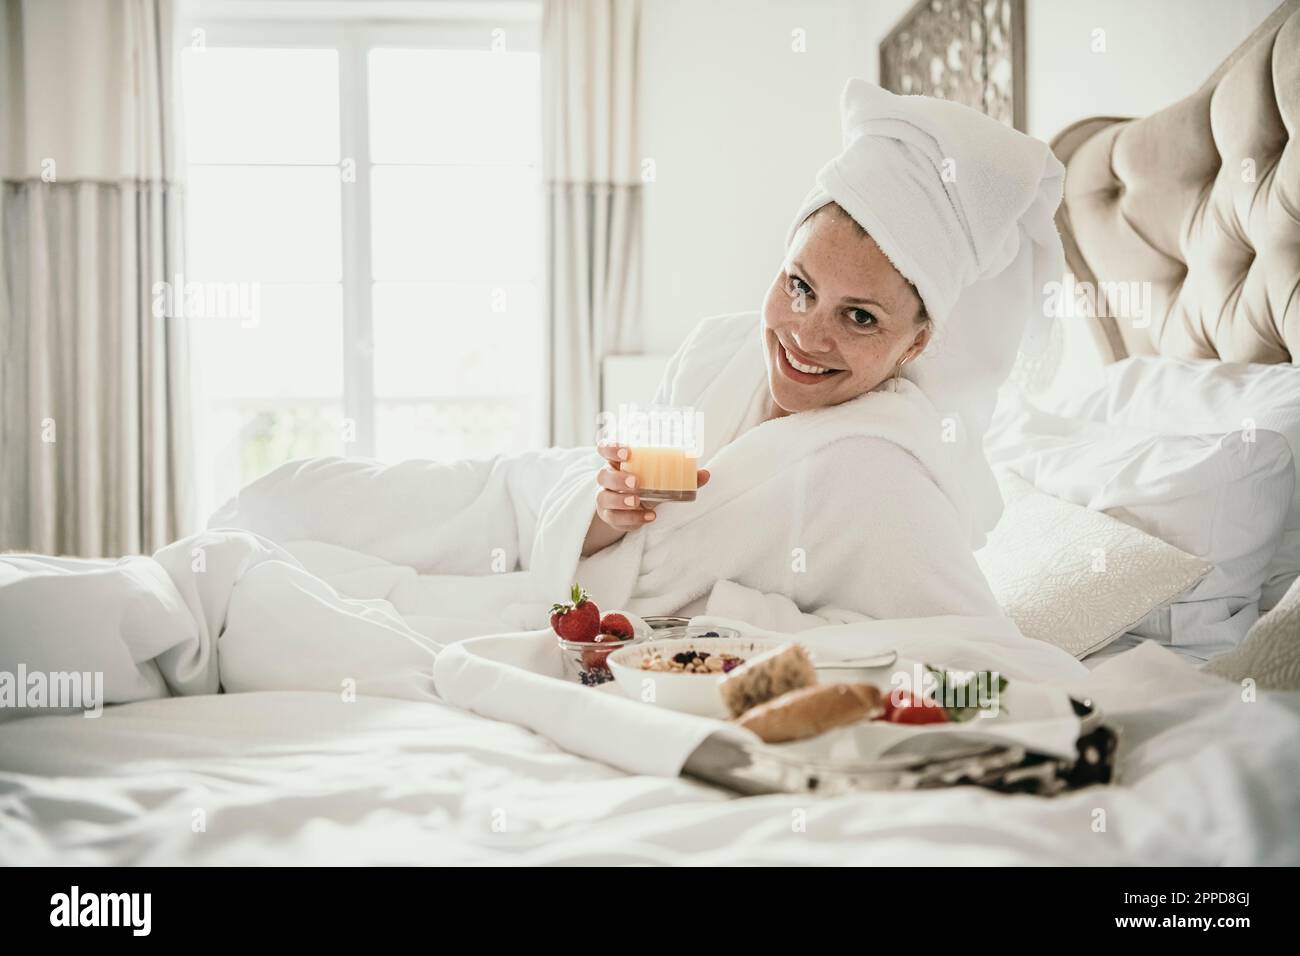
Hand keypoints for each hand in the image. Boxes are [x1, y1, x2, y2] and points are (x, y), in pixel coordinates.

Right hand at [581, 444, 710, 555]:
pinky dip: (632, 518)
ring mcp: (606, 497)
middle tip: (637, 481)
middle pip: (603, 475)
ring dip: (621, 499)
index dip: (611, 448)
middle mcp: (608, 478)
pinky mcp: (609, 515)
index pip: (605, 449)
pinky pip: (615, 517)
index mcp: (618, 462)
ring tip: (637, 501)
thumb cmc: (646, 487)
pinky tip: (649, 517)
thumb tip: (705, 473)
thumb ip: (682, 476)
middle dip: (618, 477)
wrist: (632, 510)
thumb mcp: (661, 480)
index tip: (627, 452)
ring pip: (604, 497)